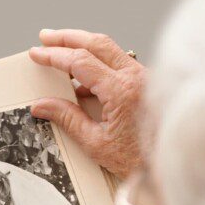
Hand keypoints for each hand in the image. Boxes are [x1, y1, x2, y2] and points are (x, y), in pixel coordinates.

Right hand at [29, 29, 146, 178]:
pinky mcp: (145, 83)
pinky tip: (81, 78)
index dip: (55, 56)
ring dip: (82, 47)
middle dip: (67, 38)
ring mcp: (143, 77)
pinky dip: (96, 64)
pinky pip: (118, 63)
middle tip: (46, 38)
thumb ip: (67, 119)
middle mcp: (136, 78)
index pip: (81, 62)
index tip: (38, 54)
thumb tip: (42, 106)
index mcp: (121, 91)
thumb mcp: (94, 143)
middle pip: (96, 44)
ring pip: (109, 49)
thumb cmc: (137, 159)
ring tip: (60, 50)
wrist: (165, 166)